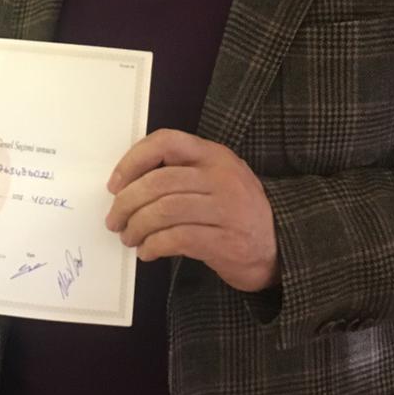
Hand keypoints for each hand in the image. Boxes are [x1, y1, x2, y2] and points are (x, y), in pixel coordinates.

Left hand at [104, 129, 278, 292]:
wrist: (279, 247)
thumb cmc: (234, 212)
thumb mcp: (215, 180)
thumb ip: (180, 174)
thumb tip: (124, 188)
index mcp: (214, 155)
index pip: (165, 142)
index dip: (132, 160)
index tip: (114, 185)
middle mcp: (222, 177)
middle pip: (158, 182)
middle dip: (126, 203)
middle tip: (114, 220)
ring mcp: (228, 209)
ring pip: (164, 211)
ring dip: (137, 227)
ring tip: (129, 238)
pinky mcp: (227, 241)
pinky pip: (177, 239)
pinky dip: (154, 246)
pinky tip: (147, 252)